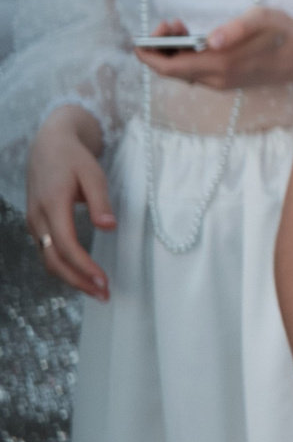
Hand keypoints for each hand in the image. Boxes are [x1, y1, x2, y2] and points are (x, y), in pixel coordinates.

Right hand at [26, 106, 111, 300]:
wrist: (48, 145)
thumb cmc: (74, 158)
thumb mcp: (93, 174)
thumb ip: (100, 201)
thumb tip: (109, 227)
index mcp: (52, 205)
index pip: (66, 245)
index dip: (84, 266)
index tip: (104, 281)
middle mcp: (38, 218)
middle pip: (53, 260)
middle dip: (78, 281)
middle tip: (104, 295)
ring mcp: (34, 223)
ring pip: (48, 259)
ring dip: (71, 278)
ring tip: (97, 290)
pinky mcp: (37, 225)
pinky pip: (47, 252)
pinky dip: (63, 267)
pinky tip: (81, 275)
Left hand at [136, 8, 292, 91]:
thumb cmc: (286, 33)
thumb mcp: (263, 18)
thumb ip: (236, 27)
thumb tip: (209, 39)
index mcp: (220, 64)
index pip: (167, 68)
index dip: (149, 53)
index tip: (149, 32)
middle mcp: (216, 79)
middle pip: (170, 71)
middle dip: (160, 48)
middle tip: (171, 23)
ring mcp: (222, 84)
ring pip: (182, 73)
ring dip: (173, 52)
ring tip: (182, 27)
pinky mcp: (228, 82)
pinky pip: (195, 73)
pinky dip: (186, 57)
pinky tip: (196, 40)